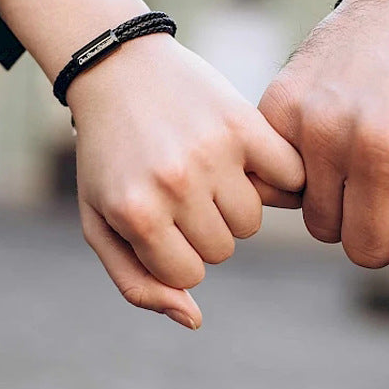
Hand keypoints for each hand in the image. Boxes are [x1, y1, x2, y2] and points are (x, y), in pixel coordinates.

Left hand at [0, 0, 303, 328]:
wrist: (118, 69)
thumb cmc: (108, 155)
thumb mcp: (100, 221)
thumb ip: (137, 283)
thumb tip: (195, 320)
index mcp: (136, 214)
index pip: (190, 274)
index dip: (178, 251)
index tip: (164, 219)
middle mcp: (176, 184)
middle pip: (225, 247)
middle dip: (204, 226)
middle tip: (183, 188)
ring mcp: (213, 152)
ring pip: (252, 219)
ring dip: (233, 203)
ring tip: (207, 170)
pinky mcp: (244, 123)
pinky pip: (288, 178)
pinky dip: (276, 176)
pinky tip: (248, 158)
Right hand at [259, 0, 388, 290]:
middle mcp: (381, 149)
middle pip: (364, 250)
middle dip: (386, 228)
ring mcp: (324, 126)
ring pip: (321, 225)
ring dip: (346, 205)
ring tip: (367, 158)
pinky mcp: (284, 106)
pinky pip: (282, 183)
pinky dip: (306, 173)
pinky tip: (332, 140)